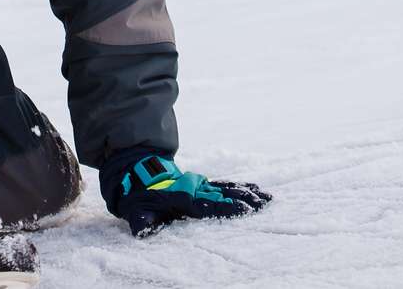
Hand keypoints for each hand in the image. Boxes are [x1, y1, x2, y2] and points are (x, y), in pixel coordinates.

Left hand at [108, 154, 270, 237]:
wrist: (139, 172)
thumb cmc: (139, 196)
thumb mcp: (136, 211)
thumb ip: (142, 222)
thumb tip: (143, 231)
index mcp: (182, 198)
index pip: (208, 205)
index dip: (226, 207)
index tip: (245, 210)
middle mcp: (195, 190)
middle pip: (224, 195)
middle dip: (245, 200)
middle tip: (264, 204)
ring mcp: (201, 185)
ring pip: (228, 188)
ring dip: (247, 193)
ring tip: (266, 197)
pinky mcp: (203, 184)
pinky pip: (225, 184)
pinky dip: (241, 187)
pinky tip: (255, 189)